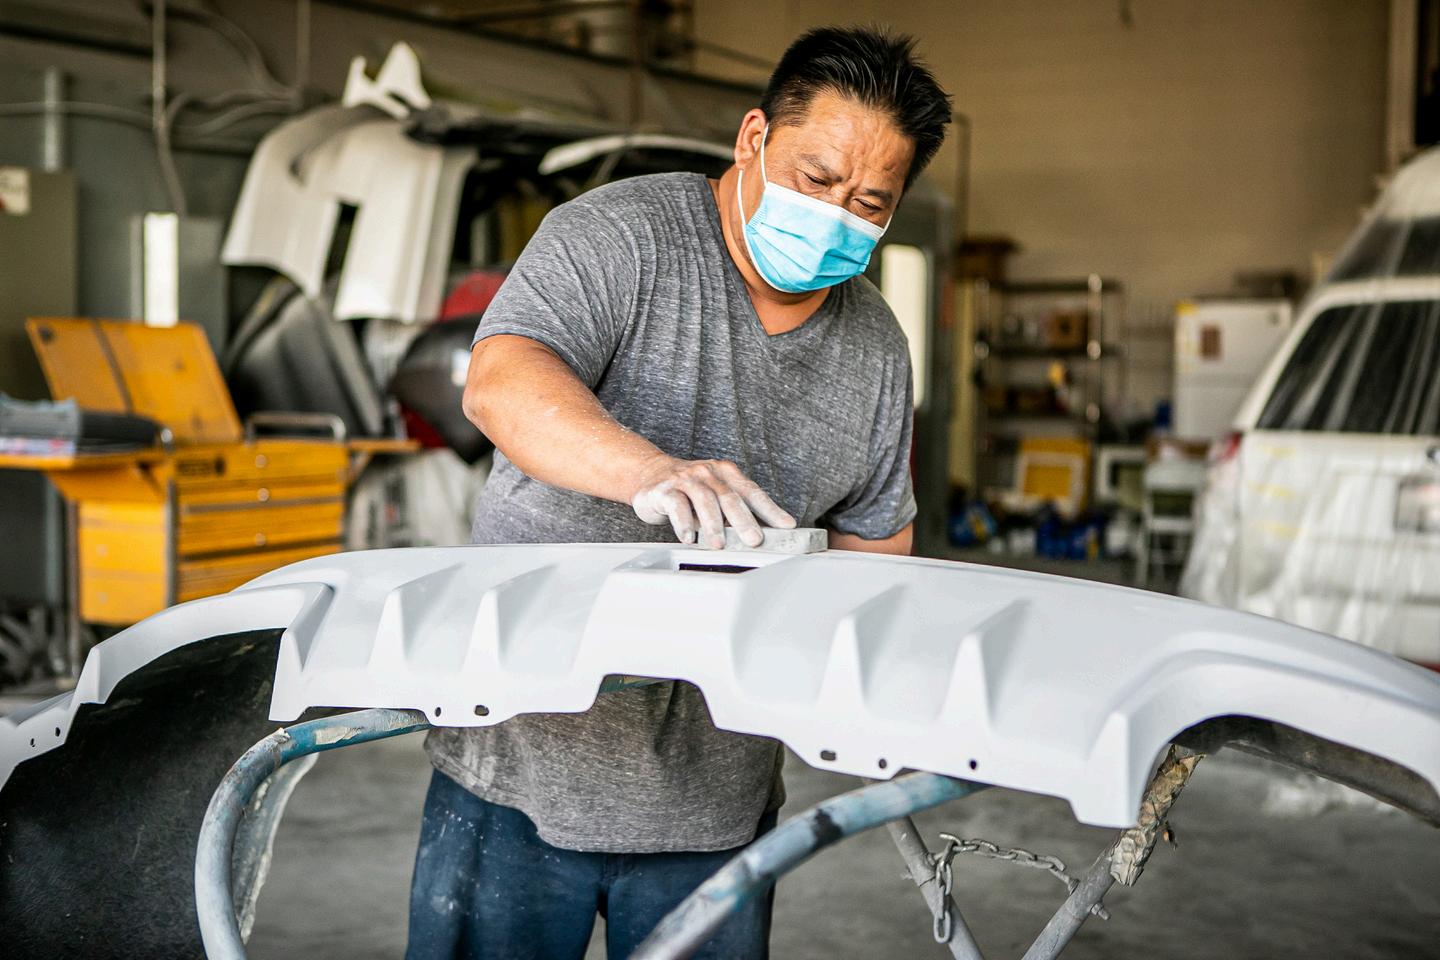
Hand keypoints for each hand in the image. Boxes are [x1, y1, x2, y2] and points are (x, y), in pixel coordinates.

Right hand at [631, 456, 795, 548]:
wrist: (650, 474)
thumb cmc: (690, 489)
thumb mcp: (716, 493)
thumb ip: (736, 509)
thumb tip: (763, 533)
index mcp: (726, 473)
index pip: (752, 492)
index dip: (770, 509)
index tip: (786, 526)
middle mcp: (708, 473)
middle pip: (729, 496)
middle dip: (744, 521)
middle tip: (754, 540)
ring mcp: (686, 480)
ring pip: (704, 501)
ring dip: (713, 525)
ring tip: (719, 545)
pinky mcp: (664, 490)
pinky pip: (676, 506)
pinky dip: (684, 523)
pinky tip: (689, 538)